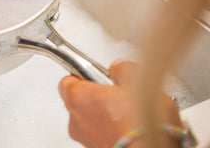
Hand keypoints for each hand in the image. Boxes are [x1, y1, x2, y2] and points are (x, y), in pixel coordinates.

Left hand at [58, 60, 181, 147]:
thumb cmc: (141, 125)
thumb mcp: (138, 82)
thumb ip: (122, 70)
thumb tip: (119, 68)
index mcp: (78, 98)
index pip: (68, 80)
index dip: (84, 74)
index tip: (97, 73)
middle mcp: (76, 121)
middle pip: (79, 100)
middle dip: (95, 94)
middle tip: (116, 91)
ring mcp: (86, 140)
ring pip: (90, 119)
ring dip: (104, 113)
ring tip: (128, 111)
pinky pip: (101, 134)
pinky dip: (111, 129)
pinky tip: (130, 127)